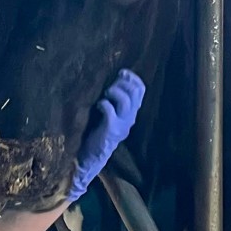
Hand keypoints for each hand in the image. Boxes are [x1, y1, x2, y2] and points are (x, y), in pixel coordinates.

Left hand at [66, 69, 145, 203]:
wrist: (89, 158)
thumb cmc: (95, 133)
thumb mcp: (109, 115)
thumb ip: (113, 100)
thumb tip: (111, 80)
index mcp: (131, 113)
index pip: (141, 90)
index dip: (133, 78)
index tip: (122, 72)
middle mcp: (130, 118)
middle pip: (135, 92)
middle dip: (122, 83)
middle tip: (110, 85)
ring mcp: (122, 125)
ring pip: (126, 101)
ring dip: (114, 92)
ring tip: (105, 94)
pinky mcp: (111, 130)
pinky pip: (110, 111)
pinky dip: (104, 104)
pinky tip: (98, 105)